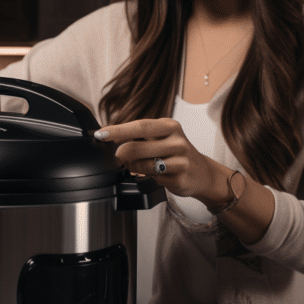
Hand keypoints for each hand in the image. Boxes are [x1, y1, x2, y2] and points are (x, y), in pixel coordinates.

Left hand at [94, 118, 227, 203]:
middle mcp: (177, 140)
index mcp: (170, 126)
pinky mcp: (180, 176)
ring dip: (134, 167)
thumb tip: (111, 139)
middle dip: (121, 154)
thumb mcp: (162, 138)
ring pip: (143, 165)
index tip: (100, 134)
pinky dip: (148, 177)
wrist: (202, 173)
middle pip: (137, 146)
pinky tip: (155, 175)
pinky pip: (154, 178)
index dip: (117, 130)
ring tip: (138, 167)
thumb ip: (140, 137)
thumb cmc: (176, 153)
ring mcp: (180, 159)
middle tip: (118, 158)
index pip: (139, 126)